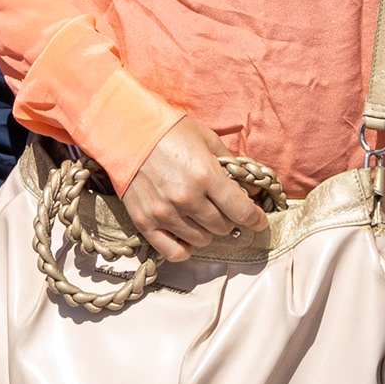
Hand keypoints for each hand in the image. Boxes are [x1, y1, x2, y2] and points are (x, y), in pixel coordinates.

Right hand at [116, 117, 266, 264]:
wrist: (126, 131)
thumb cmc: (168, 131)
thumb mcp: (207, 140)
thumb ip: (232, 167)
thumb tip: (251, 190)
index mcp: (205, 175)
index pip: (242, 211)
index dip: (256, 218)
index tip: (258, 218)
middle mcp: (187, 198)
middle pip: (223, 227)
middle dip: (228, 217)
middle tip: (221, 206)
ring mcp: (165, 212)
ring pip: (202, 239)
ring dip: (207, 229)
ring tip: (200, 213)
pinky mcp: (145, 222)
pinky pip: (174, 252)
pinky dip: (185, 247)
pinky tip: (186, 233)